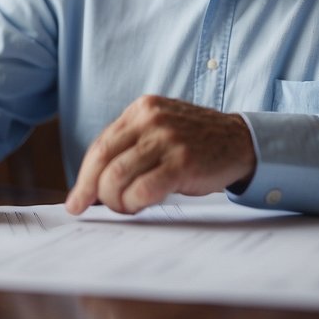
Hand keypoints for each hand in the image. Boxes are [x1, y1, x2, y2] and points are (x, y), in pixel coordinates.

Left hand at [65, 95, 255, 214]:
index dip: (84, 176)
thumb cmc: (196, 142)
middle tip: (91, 209)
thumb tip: (95, 183)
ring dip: (114, 201)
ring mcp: (167, 140)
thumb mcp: (161, 130)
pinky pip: (143, 190)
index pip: (101, 145)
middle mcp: (152, 120)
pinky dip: (134, 203)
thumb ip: (131, 147)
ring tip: (124, 207)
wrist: (241, 141)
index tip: (76, 199)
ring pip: (118, 177)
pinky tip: (140, 206)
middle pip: (104, 160)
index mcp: (142, 109)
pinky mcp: (182, 162)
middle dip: (91, 190)